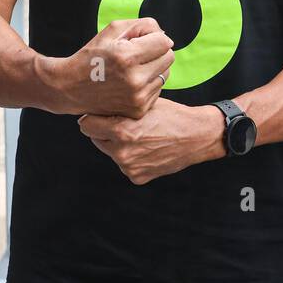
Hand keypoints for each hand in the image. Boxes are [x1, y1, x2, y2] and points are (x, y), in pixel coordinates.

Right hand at [55, 18, 174, 118]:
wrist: (70, 87)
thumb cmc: (91, 56)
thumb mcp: (112, 30)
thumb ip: (143, 26)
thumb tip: (165, 36)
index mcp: (127, 57)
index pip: (164, 42)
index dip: (154, 38)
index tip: (140, 41)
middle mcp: (135, 80)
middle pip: (169, 58)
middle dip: (156, 52)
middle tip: (136, 54)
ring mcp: (137, 98)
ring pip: (165, 74)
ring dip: (153, 68)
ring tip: (131, 69)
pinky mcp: (138, 110)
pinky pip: (157, 90)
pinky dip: (147, 84)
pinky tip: (129, 83)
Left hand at [79, 99, 224, 184]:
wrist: (196, 136)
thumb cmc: (171, 115)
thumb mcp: (143, 105)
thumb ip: (119, 107)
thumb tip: (96, 105)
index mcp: (121, 130)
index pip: (86, 125)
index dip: (93, 117)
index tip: (100, 114)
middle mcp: (122, 151)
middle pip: (96, 139)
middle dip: (105, 131)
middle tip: (123, 124)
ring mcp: (129, 167)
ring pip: (110, 152)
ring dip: (118, 144)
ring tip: (140, 136)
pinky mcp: (137, 177)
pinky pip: (124, 164)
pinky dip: (132, 157)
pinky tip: (147, 149)